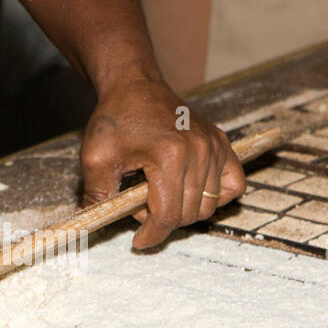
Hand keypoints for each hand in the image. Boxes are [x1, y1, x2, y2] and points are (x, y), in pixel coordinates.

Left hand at [80, 76, 244, 248]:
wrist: (135, 84)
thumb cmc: (115, 118)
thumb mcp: (96, 158)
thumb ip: (98, 196)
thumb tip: (93, 226)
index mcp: (169, 155)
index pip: (168, 215)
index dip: (151, 235)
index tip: (138, 242)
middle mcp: (199, 151)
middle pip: (189, 214)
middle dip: (162, 220)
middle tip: (139, 205)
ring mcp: (215, 147)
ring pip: (209, 206)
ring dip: (183, 210)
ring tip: (159, 194)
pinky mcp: (222, 144)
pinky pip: (233, 186)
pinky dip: (216, 198)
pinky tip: (192, 192)